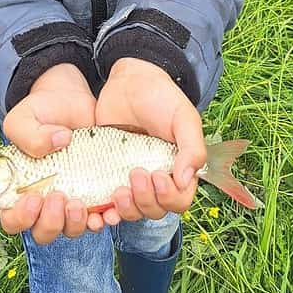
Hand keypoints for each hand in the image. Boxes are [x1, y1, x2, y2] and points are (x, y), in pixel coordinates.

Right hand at [0, 63, 115, 242]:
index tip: (33, 198)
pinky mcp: (98, 192)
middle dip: (51, 222)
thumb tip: (57, 143)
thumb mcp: (23, 118)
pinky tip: (108, 208)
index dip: (21, 218)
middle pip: (43, 232)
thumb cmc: (40, 112)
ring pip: (72, 230)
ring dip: (76, 224)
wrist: (70, 99)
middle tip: (58, 196)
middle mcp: (45, 201)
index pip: (13, 220)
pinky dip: (106, 217)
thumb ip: (29, 135)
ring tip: (80, 203)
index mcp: (19, 189)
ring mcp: (72, 198)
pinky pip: (102, 216)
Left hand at [94, 57, 205, 221]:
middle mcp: (154, 179)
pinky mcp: (106, 174)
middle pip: (154, 210)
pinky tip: (100, 207)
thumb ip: (192, 148)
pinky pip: (106, 203)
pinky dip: (105, 211)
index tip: (157, 175)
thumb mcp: (182, 118)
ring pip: (132, 211)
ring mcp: (129, 178)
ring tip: (117, 190)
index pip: (179, 200)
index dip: (169, 197)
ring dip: (126, 209)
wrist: (128, 81)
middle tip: (135, 173)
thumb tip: (186, 180)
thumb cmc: (160, 97)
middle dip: (146, 200)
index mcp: (177, 169)